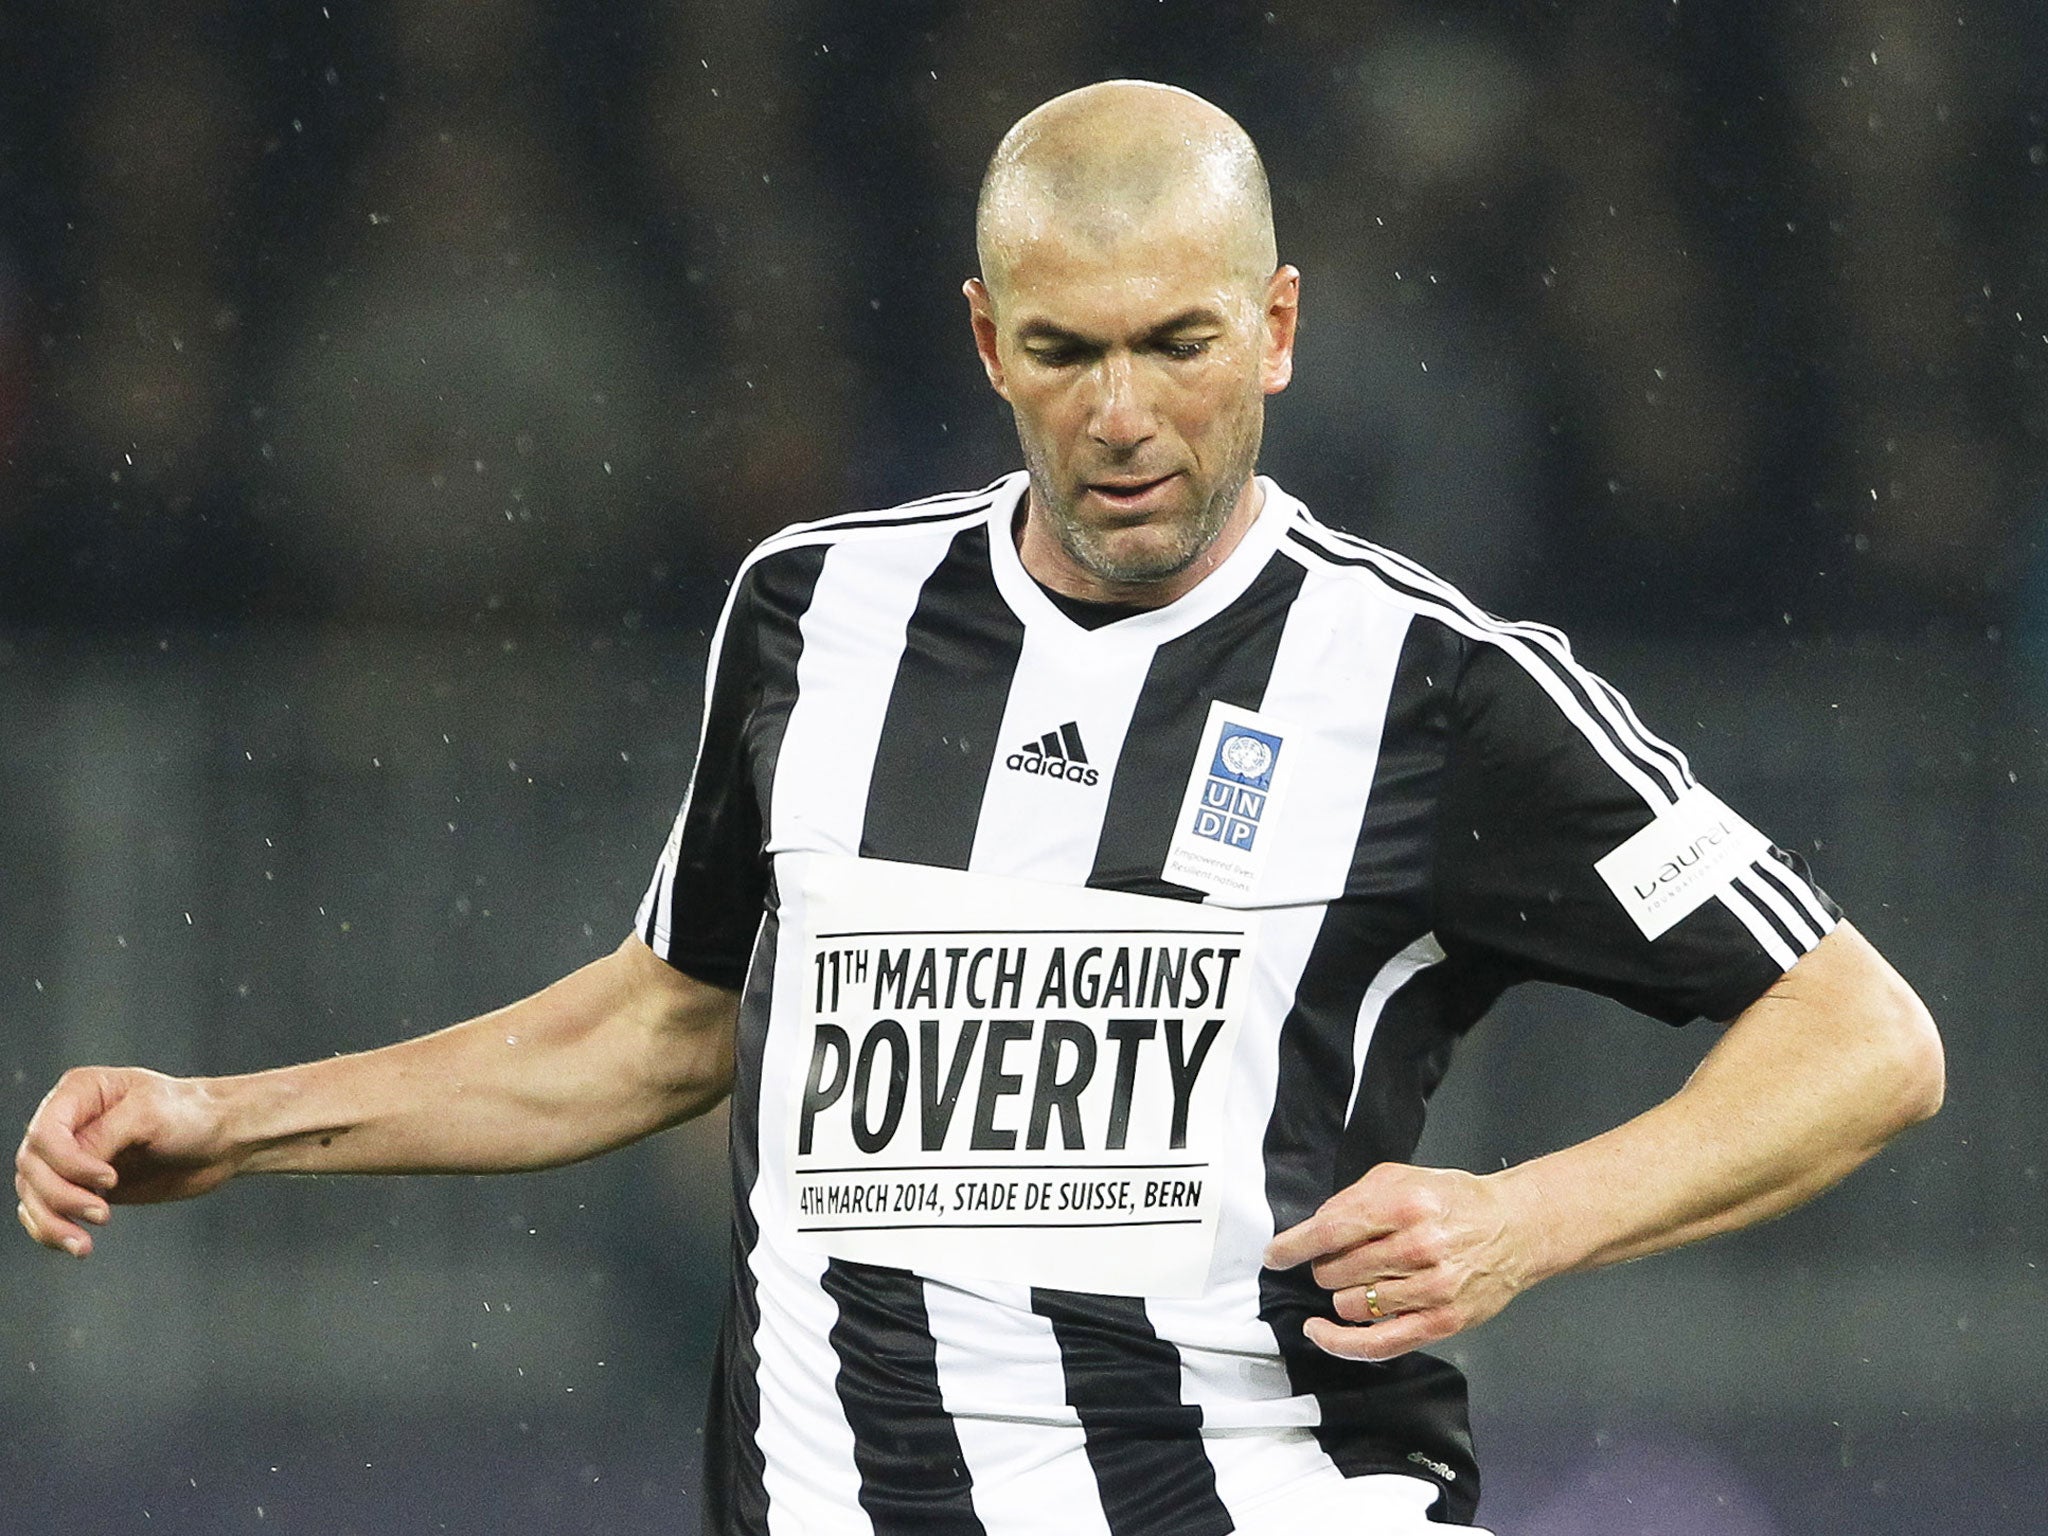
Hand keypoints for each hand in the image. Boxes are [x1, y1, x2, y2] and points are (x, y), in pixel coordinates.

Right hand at [15, 1067, 240, 1257]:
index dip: (67, 1162)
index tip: (109, 1178)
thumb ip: (104, 1137)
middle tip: (101, 1214)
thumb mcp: (150, 1114)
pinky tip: (77, 1244)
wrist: (225, 1139)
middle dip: (60, 1197)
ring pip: (34, 1194)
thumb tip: (68, 1167)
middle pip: (33, 1168)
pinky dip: (53, 1231)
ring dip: (51, 1223)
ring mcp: (74, 1158)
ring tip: (83, 1244)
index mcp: (80, 1093)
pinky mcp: (83, 1187)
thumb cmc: (193, 1114)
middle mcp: (69, 1124)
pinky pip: (48, 1212)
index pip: (45, 1133)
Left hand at [1262, 1162, 1533, 1361]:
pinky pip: (1378, 1345)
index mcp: (1404, 1205)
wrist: (1515, 1228)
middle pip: (1336, 1271)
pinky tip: (1320, 1330)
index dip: (1294, 1246)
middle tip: (1339, 1259)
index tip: (1274, 1255)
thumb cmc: (1453, 1201)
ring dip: (1342, 1295)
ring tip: (1359, 1281)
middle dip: (1326, 1266)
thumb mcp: (1402, 1178)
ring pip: (1351, 1305)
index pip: (1332, 1231)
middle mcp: (1418, 1247)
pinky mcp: (1442, 1323)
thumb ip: (1354, 1197)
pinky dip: (1340, 1342)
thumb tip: (1313, 1226)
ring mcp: (1432, 1289)